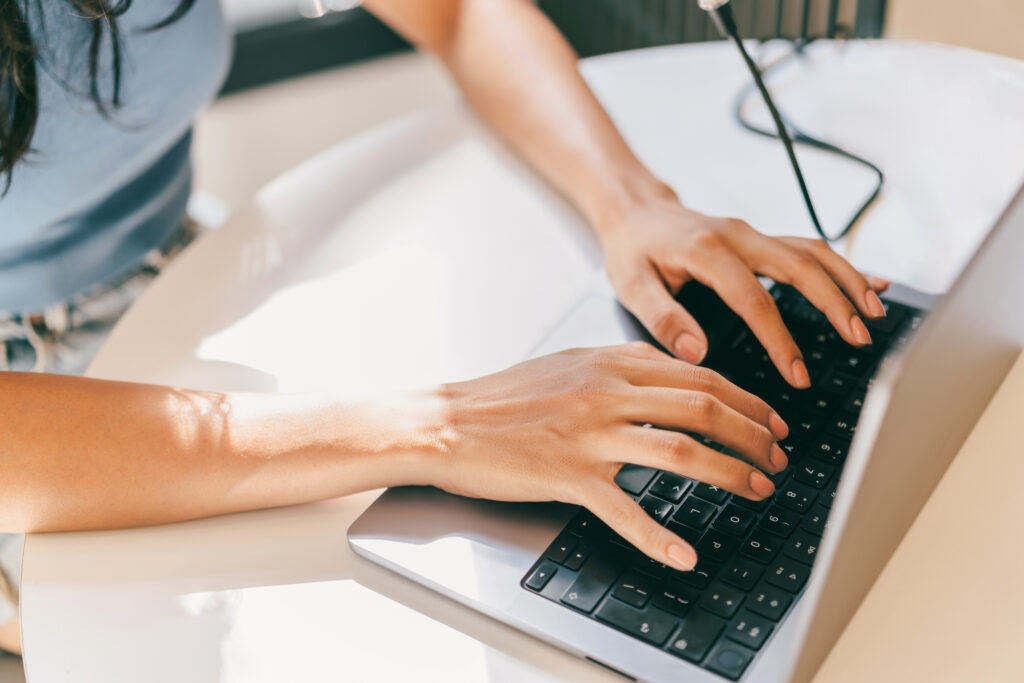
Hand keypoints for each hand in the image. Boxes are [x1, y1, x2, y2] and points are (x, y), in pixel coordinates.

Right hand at [429, 342, 789, 570]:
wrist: (448, 421)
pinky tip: (684, 554)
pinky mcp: (569, 475)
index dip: (747, 399)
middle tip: (779, 455)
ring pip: (681, 450)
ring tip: (757, 488)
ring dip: (731, 472)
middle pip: (704, 406)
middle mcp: (608, 392)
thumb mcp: (569, 362)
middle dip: (754, 433)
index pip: (699, 375)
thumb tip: (669, 369)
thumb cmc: (505, 396)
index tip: (771, 420)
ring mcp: (591, 434)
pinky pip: (624, 509)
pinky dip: (658, 536)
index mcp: (612, 362)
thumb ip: (621, 363)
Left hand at [598, 191, 888, 387]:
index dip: (779, 338)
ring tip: (875, 314)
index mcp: (706, 249)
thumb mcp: (631, 285)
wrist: (636, 211)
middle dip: (835, 302)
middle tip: (859, 338)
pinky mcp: (761, 239)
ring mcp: (753, 235)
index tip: (797, 373)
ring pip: (813, 251)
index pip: (753, 298)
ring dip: (848, 280)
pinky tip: (872, 283)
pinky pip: (809, 249)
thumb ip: (662, 318)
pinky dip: (843, 266)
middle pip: (800, 265)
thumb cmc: (632, 250)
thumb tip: (698, 353)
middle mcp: (738, 236)